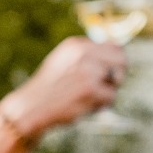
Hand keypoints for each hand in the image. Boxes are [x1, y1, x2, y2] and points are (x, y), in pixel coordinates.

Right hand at [4, 36, 125, 132]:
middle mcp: (82, 54)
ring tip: (84, 96)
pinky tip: (82, 104)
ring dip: (105, 91)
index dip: (114, 60)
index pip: (114, 46)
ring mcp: (88, 72)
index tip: (107, 70)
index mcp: (75, 45)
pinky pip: (110, 97)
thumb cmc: (49, 87)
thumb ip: (87, 55)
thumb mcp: (63, 61)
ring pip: (116, 81)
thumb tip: (118, 50)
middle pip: (121, 61)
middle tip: (98, 86)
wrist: (31, 107)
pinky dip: (100, 104)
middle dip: (115, 75)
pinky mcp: (91, 90)